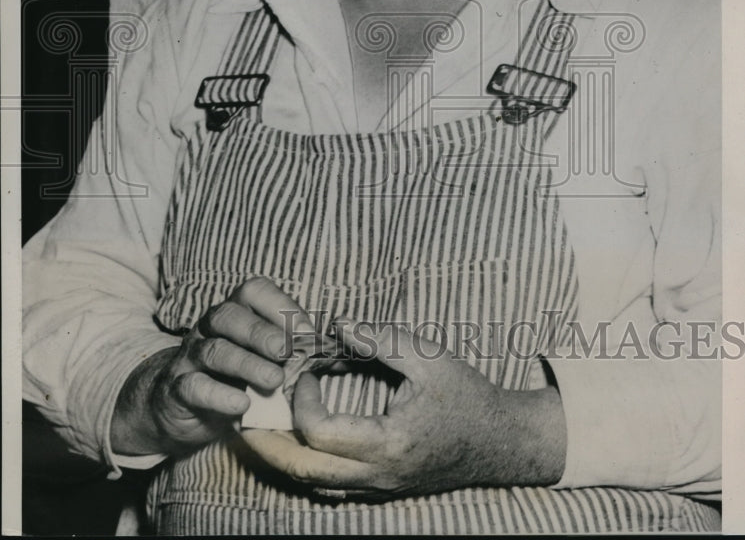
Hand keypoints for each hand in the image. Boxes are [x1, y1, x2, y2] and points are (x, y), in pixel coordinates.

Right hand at [111, 276, 312, 455]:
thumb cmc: (235, 377)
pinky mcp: (178, 389)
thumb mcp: (265, 361)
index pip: (254, 291)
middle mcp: (210, 327)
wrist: (181, 406)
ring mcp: (190, 357)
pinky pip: (194, 386)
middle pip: (230, 316)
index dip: (280, 305)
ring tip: (274, 380)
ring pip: (214, 351)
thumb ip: (300, 356)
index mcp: (236, 312)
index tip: (307, 331)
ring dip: (246, 364)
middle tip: (286, 351)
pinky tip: (242, 404)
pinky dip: (218, 395)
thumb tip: (343, 357)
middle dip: (261, 332)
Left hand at [242, 322, 566, 499]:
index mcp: (388, 443)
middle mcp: (378, 475)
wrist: (501, 442)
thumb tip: (337, 324)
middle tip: (248, 415)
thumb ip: (379, 339)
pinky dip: (307, 466)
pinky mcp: (383, 489)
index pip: (318, 433)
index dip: (301, 400)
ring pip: (314, 485)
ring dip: (283, 458)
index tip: (305, 373)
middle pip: (303, 472)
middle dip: (269, 443)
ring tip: (263, 428)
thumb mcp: (428, 356)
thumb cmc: (466, 395)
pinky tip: (299, 442)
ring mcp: (379, 488)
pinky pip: (332, 487)